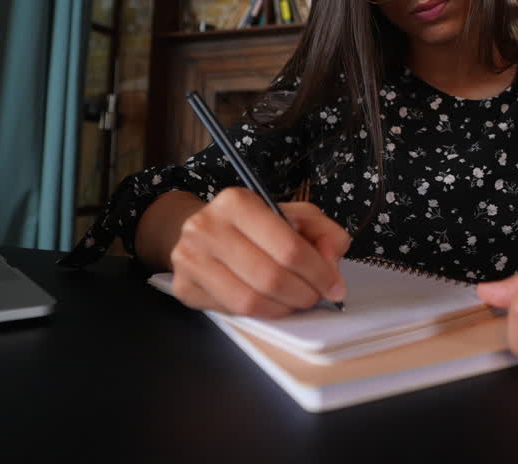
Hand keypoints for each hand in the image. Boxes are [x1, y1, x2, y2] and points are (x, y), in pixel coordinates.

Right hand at [168, 187, 350, 317]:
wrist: (205, 231)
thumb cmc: (255, 226)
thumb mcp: (295, 216)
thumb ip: (324, 233)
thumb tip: (330, 262)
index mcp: (237, 202)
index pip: (288, 247)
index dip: (319, 273)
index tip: (334, 286)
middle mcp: (207, 227)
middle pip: (270, 277)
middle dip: (303, 294)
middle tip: (316, 297)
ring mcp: (190, 258)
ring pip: (250, 301)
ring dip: (283, 309)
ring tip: (295, 302)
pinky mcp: (183, 286)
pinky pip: (231, 312)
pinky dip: (259, 314)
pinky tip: (269, 303)